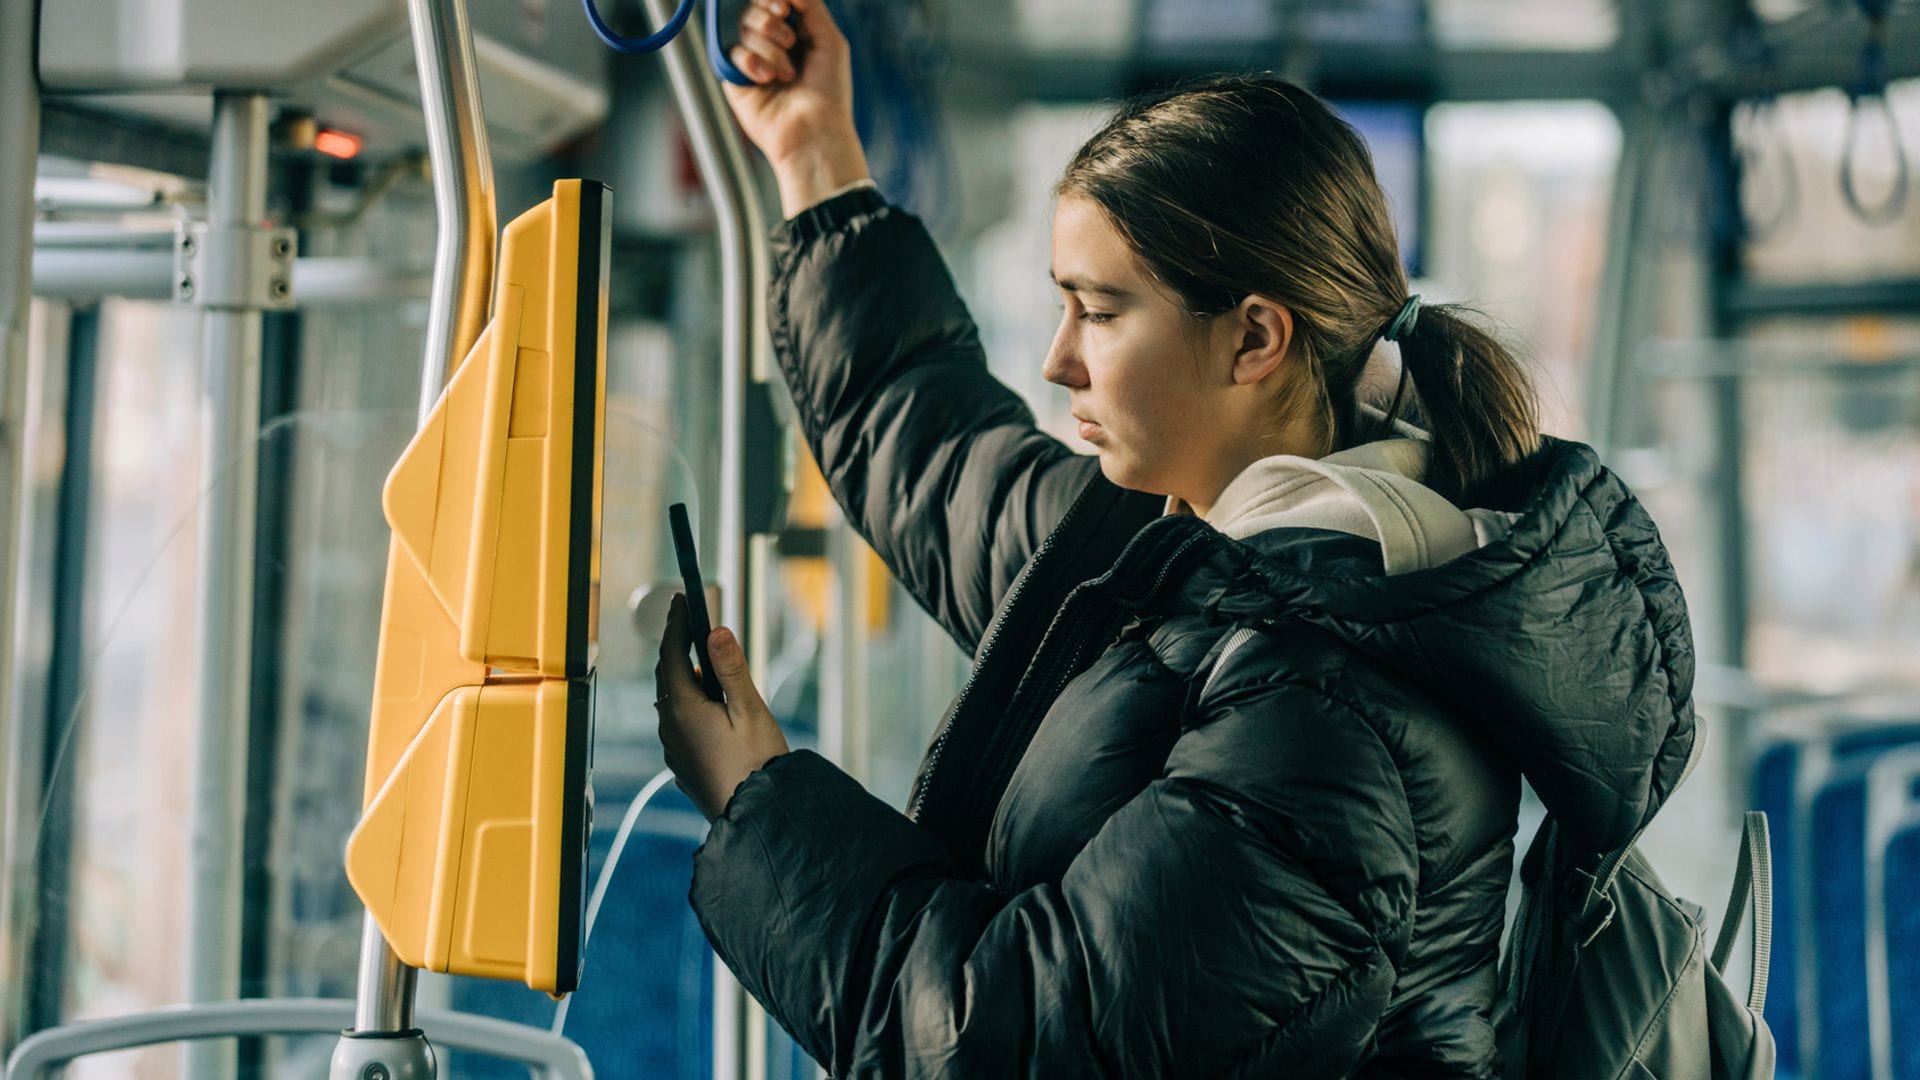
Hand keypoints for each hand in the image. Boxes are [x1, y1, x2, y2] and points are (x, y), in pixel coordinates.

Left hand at [655, 594, 789, 819]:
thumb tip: (716, 632)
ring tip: (703, 661)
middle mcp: (670, 728)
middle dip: (677, 646)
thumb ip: (731, 669)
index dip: (676, 624)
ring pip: (671, 701)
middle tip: (690, 622)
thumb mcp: (750, 710)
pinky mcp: (683, 764)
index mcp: (683, 710)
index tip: (681, 601)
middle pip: (667, 676)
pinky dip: (687, 703)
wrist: (758, 816)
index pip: (672, 654)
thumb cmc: (758, 765)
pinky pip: (677, 723)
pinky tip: (706, 705)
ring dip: (683, 676)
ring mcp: (674, 749)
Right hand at [718, 0, 871, 214]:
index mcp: (796, 34)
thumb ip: (810, 6)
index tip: (784, 7)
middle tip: (790, 41)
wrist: (814, 130)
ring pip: (745, 29)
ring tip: (787, 74)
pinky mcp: (737, 80)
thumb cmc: (829, 90)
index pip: (773, 2)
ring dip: (770, 48)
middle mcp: (773, 45)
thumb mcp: (829, 40)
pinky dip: (751, 61)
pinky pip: (733, 52)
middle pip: (755, 9)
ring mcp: (753, 62)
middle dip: (772, 22)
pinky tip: (767, 80)